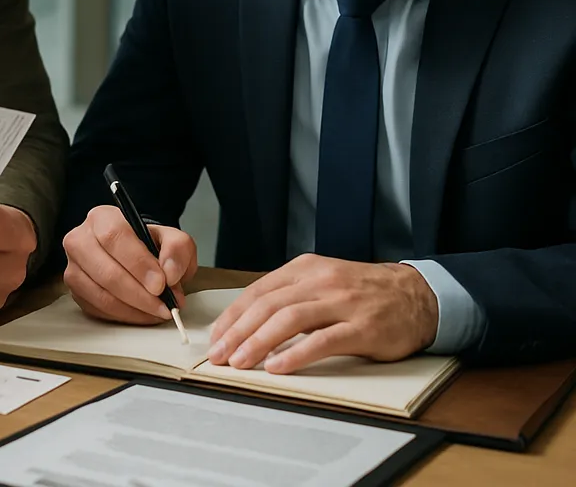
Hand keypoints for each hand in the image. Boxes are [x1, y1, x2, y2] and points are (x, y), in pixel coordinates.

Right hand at [62, 204, 196, 323]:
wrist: (134, 256)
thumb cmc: (148, 245)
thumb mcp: (171, 238)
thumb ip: (177, 249)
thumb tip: (170, 273)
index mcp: (101, 217)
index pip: (113, 237)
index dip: (138, 263)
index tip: (160, 283)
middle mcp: (80, 240)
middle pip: (105, 271)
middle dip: (138, 293)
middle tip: (163, 304)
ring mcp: (74, 267)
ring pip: (100, 295)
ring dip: (134, 309)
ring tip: (158, 311)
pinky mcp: (75, 291)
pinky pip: (99, 310)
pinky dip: (125, 316)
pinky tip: (143, 313)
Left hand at [207, 254, 438, 373]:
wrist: (418, 295)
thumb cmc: (364, 293)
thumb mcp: (323, 281)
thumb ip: (292, 295)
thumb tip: (249, 319)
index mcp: (306, 268)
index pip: (259, 290)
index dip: (234, 315)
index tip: (217, 336)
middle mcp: (321, 281)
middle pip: (269, 304)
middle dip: (238, 331)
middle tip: (219, 354)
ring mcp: (342, 302)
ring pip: (290, 319)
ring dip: (259, 342)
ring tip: (241, 362)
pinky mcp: (362, 327)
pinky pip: (323, 340)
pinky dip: (297, 354)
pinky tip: (278, 367)